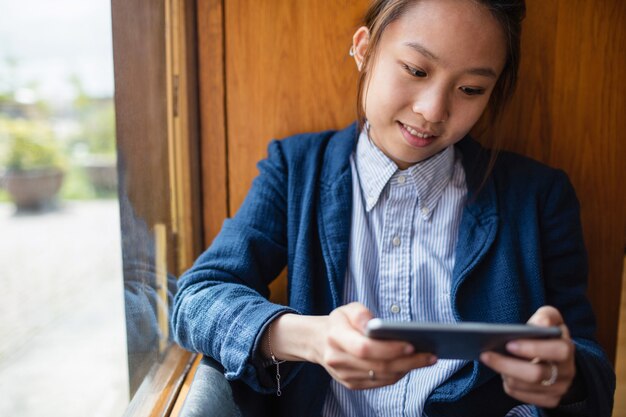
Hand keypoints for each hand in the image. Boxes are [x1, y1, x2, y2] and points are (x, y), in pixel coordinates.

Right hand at [314, 302, 436, 388]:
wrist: (318, 341)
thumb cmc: (339, 322)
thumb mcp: (347, 308)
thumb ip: (361, 314)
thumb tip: (375, 325)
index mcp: (335, 337)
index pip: (365, 348)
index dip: (389, 349)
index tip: (411, 345)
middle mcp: (338, 359)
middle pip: (378, 365)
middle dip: (407, 361)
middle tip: (430, 355)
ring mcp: (344, 375)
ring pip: (381, 376)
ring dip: (406, 369)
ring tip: (426, 360)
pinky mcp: (351, 384)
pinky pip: (379, 382)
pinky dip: (397, 374)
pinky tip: (411, 365)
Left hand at [480, 306, 575, 407]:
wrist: (555, 357)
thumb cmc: (547, 334)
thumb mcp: (549, 319)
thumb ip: (546, 316)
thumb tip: (540, 323)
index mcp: (568, 350)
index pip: (558, 351)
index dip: (533, 348)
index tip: (508, 344)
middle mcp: (567, 372)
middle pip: (536, 374)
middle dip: (507, 364)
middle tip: (485, 354)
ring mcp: (559, 389)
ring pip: (525, 386)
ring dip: (504, 373)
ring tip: (490, 360)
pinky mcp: (549, 400)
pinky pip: (521, 395)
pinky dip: (508, 383)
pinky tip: (501, 372)